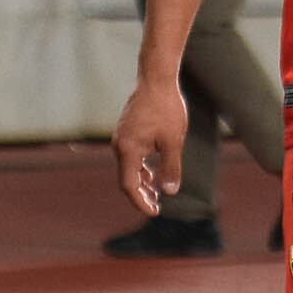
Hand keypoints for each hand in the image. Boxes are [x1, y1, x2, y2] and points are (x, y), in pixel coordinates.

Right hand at [112, 75, 187, 216]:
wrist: (156, 80)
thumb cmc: (166, 109)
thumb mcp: (173, 142)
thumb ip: (171, 168)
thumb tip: (168, 191)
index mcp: (128, 150)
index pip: (129, 185)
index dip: (140, 202)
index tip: (153, 212)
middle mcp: (119, 145)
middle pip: (126, 178)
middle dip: (141, 195)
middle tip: (156, 207)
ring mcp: (121, 138)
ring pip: (128, 168)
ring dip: (141, 182)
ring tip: (157, 193)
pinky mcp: (126, 132)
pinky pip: (130, 157)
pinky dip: (140, 168)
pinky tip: (152, 172)